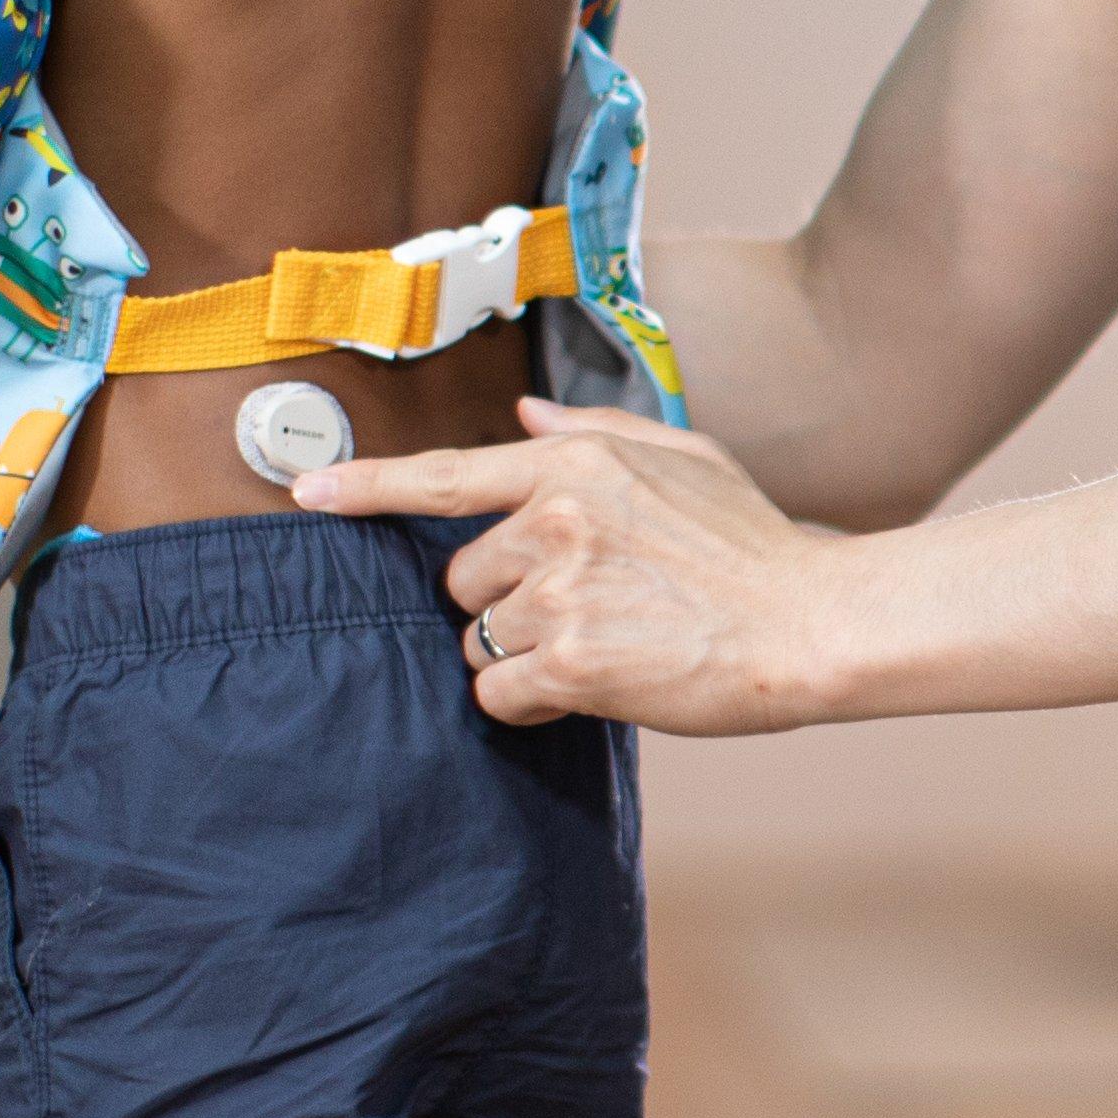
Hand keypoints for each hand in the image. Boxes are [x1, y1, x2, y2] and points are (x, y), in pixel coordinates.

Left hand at [306, 399, 839, 732]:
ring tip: (605, 645)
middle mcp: (557, 520)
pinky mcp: (572, 663)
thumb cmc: (756, 546)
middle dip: (505, 600)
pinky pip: (500, 693)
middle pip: (462, 576)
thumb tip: (524, 415)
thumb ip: (596, 431)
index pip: (446, 473)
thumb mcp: (688, 457)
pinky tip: (596, 686)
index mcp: (577, 464)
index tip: (305, 492)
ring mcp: (562, 592)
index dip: (366, 486)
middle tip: (585, 608)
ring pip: (479, 639)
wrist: (811, 625)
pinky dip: (533, 702)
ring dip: (524, 654)